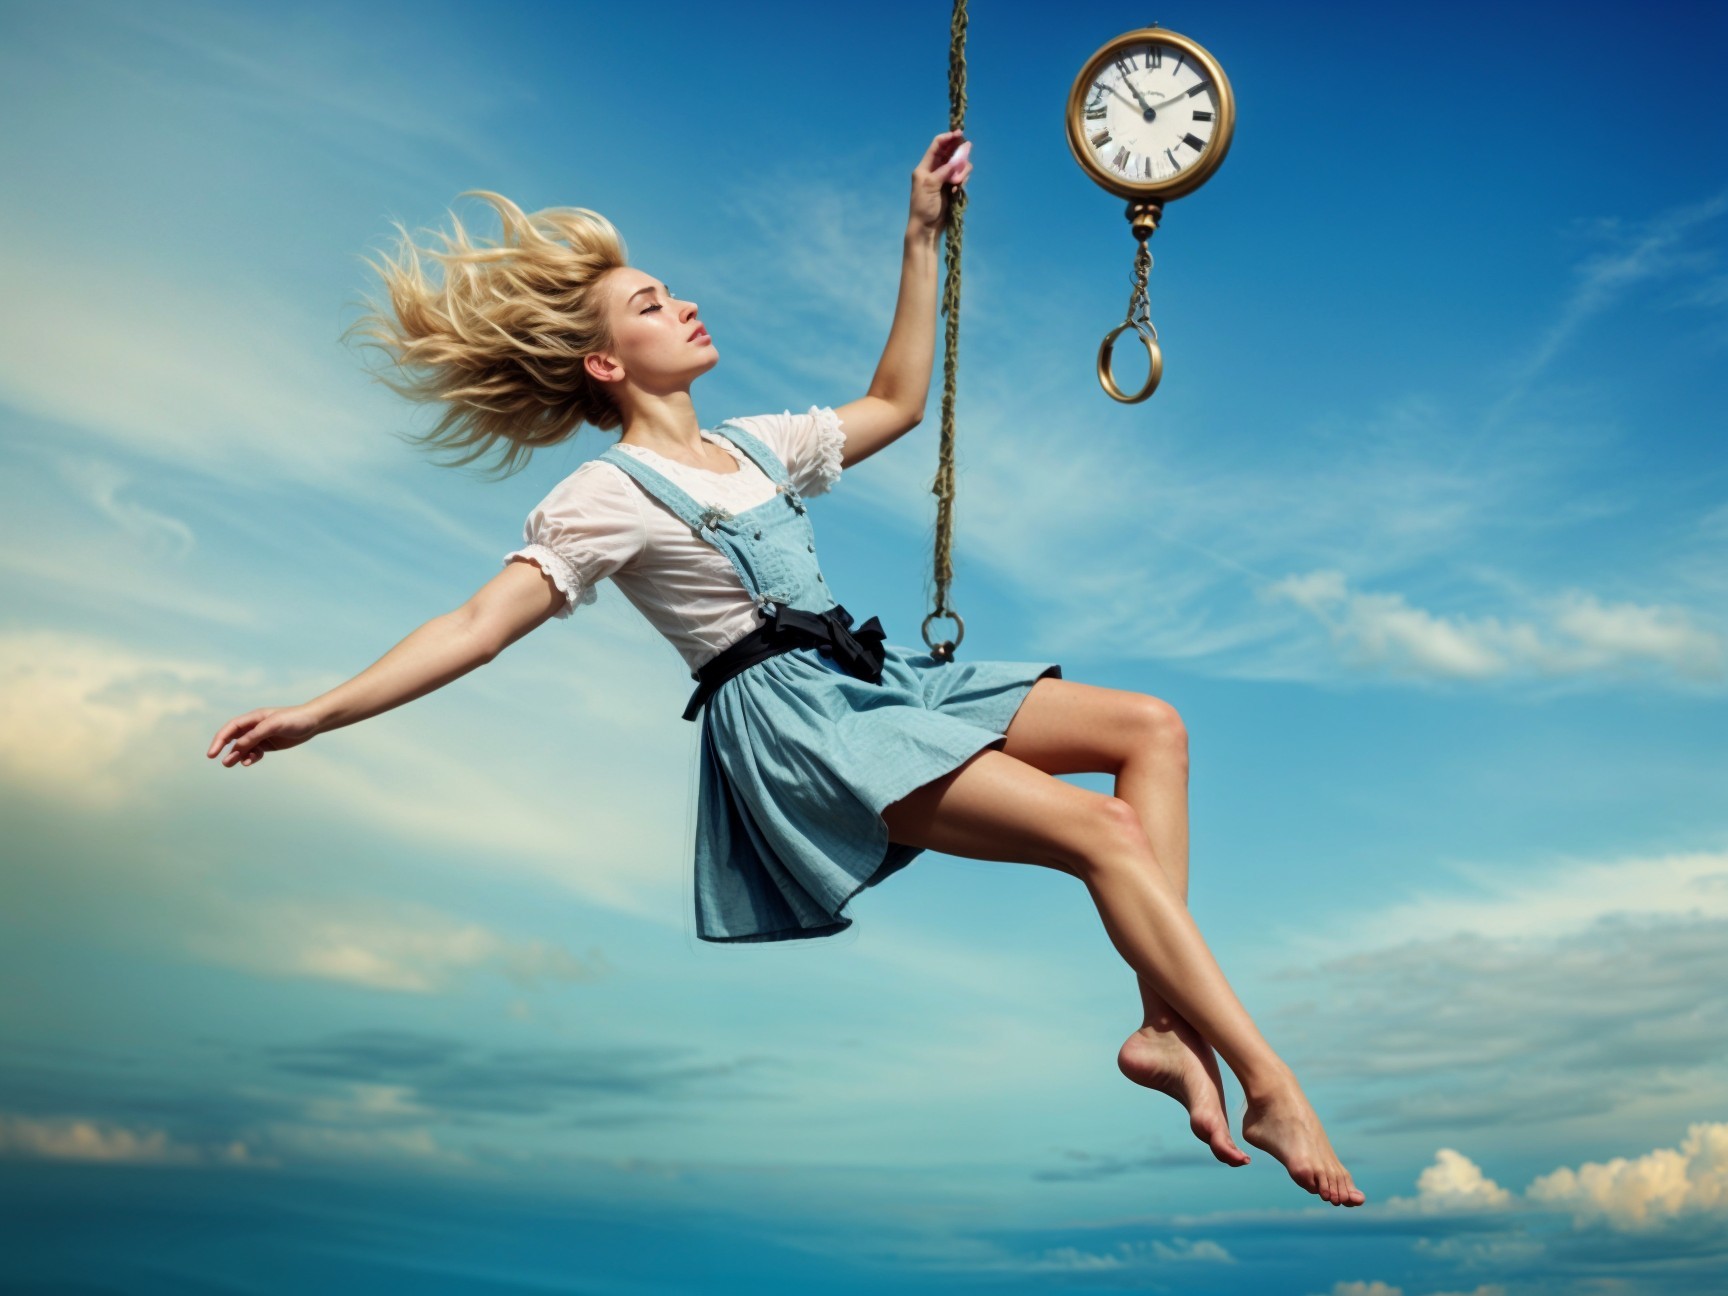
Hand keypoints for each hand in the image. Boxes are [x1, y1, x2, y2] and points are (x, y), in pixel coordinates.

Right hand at [206, 703, 320, 768]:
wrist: (313, 722)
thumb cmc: (294, 719)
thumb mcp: (273, 725)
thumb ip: (255, 735)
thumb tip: (237, 746)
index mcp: (253, 718)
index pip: (230, 728)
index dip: (219, 740)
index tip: (212, 753)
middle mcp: (255, 727)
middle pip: (234, 738)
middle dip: (226, 749)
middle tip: (222, 762)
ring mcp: (261, 736)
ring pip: (243, 747)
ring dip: (237, 755)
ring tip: (231, 764)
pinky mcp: (269, 744)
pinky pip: (255, 752)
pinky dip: (250, 757)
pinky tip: (249, 761)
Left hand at [909, 129, 971, 236]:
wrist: (926, 228)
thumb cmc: (923, 206)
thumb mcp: (931, 186)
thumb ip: (944, 171)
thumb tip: (957, 160)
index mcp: (924, 167)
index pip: (936, 146)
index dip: (947, 138)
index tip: (959, 133)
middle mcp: (934, 171)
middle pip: (949, 153)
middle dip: (958, 150)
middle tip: (968, 148)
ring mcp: (943, 180)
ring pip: (957, 166)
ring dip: (961, 169)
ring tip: (959, 181)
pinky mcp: (951, 188)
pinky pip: (960, 178)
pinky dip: (962, 179)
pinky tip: (958, 188)